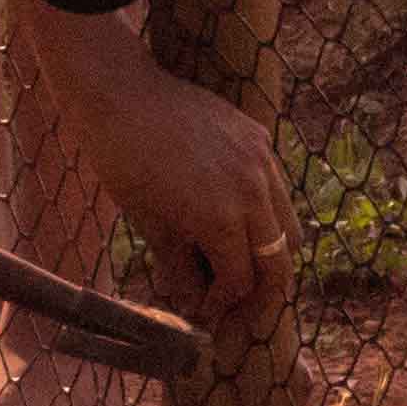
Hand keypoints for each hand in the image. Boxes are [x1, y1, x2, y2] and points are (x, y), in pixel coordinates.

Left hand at [61, 63, 300, 323]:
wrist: (118, 93)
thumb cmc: (122, 160)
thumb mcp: (150, 224)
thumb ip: (181, 268)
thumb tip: (194, 304)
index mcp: (223, 219)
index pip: (241, 282)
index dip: (224, 306)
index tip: (207, 312)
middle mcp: (253, 192)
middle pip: (280, 261)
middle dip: (262, 292)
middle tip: (239, 307)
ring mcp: (260, 160)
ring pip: (288, 225)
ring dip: (270, 252)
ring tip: (241, 264)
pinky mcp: (257, 136)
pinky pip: (275, 187)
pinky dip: (264, 211)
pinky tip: (236, 218)